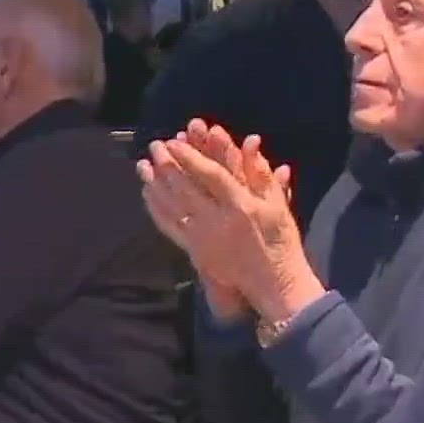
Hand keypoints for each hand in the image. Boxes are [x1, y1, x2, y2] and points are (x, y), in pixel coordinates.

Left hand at [140, 124, 264, 319]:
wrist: (273, 283)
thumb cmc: (280, 240)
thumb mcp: (278, 204)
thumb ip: (261, 172)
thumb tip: (250, 140)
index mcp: (242, 206)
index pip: (211, 175)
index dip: (191, 157)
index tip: (175, 141)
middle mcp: (218, 221)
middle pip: (185, 188)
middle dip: (167, 164)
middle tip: (155, 146)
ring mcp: (203, 238)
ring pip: (172, 206)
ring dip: (155, 183)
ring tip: (143, 165)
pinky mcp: (194, 251)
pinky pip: (169, 226)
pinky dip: (156, 208)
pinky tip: (148, 193)